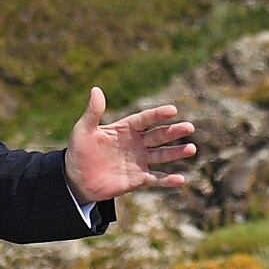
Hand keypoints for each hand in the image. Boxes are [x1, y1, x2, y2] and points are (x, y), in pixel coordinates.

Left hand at [66, 88, 197, 203]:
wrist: (76, 179)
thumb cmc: (79, 151)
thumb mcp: (83, 130)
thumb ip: (93, 112)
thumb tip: (96, 89)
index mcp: (125, 129)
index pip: (145, 119)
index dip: (158, 115)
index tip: (173, 110)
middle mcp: (135, 143)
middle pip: (158, 136)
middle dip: (174, 132)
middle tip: (189, 127)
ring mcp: (138, 161)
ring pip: (161, 155)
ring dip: (176, 152)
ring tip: (192, 149)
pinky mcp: (137, 179)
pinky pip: (155, 178)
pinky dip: (168, 179)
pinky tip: (181, 179)